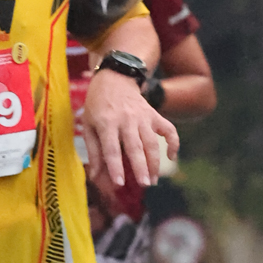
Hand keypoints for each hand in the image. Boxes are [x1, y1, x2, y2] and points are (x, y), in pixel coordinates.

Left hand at [81, 69, 179, 191]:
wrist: (115, 77)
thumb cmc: (97, 104)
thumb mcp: (88, 124)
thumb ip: (93, 150)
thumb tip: (95, 176)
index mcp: (106, 122)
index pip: (111, 149)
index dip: (115, 167)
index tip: (119, 183)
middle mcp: (126, 119)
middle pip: (136, 147)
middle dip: (141, 167)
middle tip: (146, 184)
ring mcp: (143, 116)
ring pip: (152, 142)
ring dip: (155, 162)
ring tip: (154, 179)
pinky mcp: (154, 114)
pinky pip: (169, 129)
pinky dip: (173, 143)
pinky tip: (171, 156)